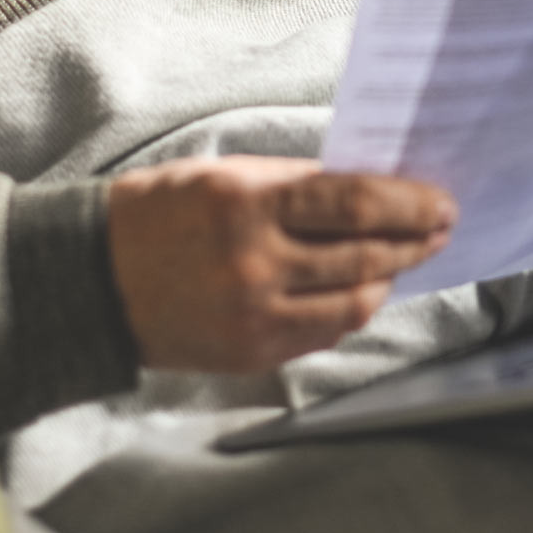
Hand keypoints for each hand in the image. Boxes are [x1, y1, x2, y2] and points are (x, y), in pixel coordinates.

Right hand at [105, 156, 456, 372]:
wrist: (92, 282)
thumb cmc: (157, 216)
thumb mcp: (222, 178)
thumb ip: (292, 186)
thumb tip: (367, 191)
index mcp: (245, 204)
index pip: (351, 202)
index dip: (406, 203)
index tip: (439, 201)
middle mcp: (254, 263)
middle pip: (363, 254)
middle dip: (414, 241)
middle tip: (441, 228)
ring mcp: (254, 315)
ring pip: (354, 302)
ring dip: (389, 278)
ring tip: (405, 258)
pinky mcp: (251, 353)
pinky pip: (324, 334)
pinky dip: (350, 310)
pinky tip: (361, 290)